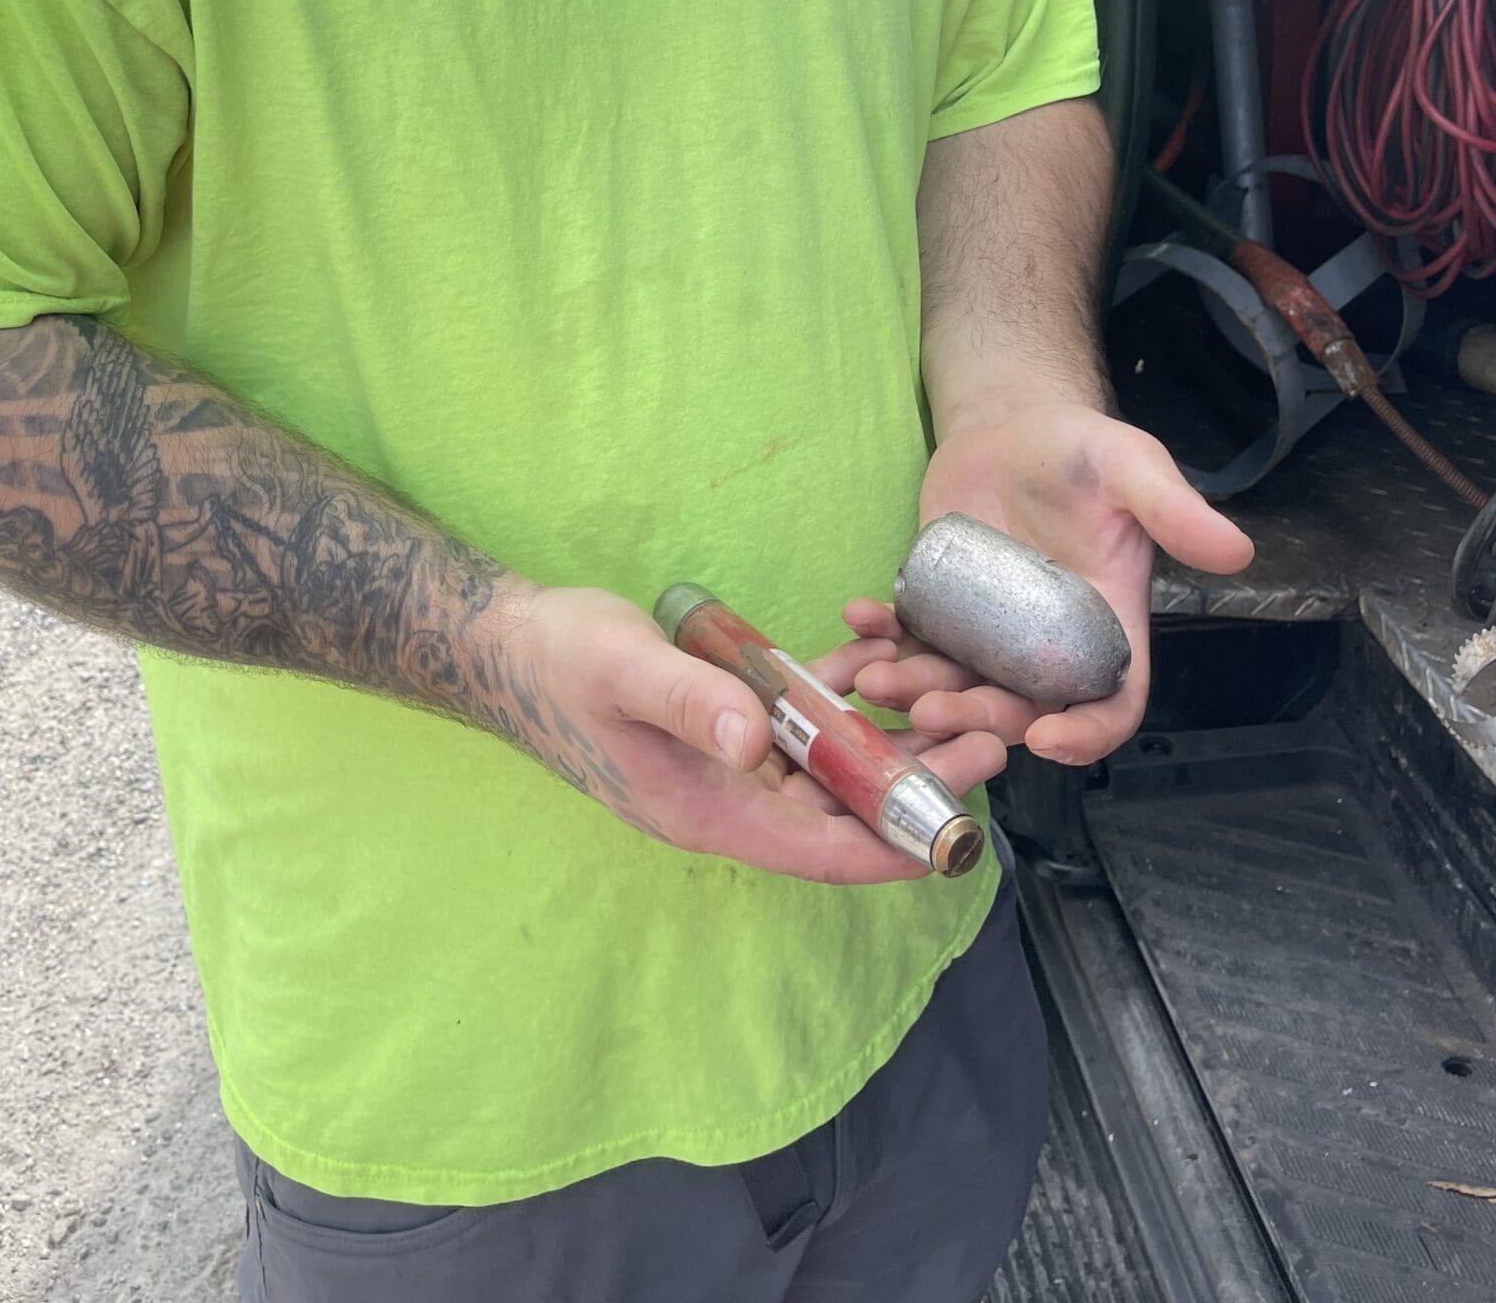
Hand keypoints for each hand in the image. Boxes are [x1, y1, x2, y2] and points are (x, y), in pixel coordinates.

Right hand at [498, 586, 1008, 884]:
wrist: (509, 644)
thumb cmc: (561, 662)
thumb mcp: (624, 673)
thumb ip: (689, 703)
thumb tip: (755, 741)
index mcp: (708, 812)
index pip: (820, 851)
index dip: (893, 845)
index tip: (961, 829)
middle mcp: (728, 800)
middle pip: (840, 811)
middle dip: (915, 783)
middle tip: (986, 739)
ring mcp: (728, 764)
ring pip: (831, 766)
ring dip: (891, 737)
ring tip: (960, 698)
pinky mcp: (727, 724)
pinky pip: (801, 721)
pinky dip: (842, 694)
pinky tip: (881, 653)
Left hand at [842, 404, 1251, 765]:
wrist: (1010, 424)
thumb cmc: (1080, 449)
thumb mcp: (1131, 466)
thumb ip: (1175, 511)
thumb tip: (1238, 551)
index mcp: (1108, 626)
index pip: (1112, 704)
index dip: (1086, 734)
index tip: (1046, 737)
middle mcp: (1050, 646)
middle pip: (1021, 710)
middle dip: (977, 718)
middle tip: (932, 707)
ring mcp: (992, 635)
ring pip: (959, 688)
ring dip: (918, 692)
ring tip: (876, 677)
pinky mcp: (943, 612)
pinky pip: (913, 645)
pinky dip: (881, 642)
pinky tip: (856, 620)